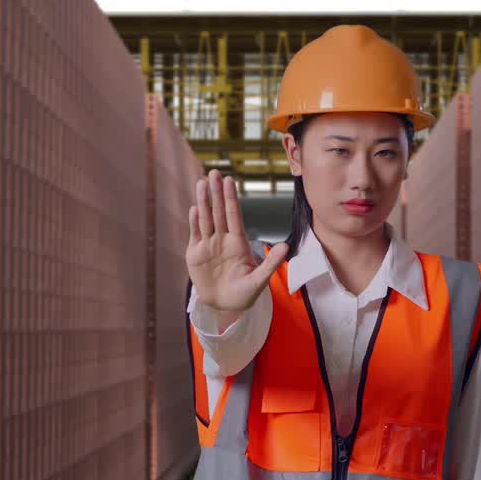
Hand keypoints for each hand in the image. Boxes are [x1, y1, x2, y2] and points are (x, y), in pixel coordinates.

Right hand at [186, 169, 288, 312]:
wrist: (223, 306)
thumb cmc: (243, 294)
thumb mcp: (259, 281)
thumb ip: (270, 263)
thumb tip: (286, 246)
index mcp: (238, 242)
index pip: (234, 215)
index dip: (231, 198)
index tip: (229, 181)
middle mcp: (222, 239)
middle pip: (219, 212)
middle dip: (216, 192)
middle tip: (213, 172)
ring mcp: (208, 245)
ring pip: (205, 219)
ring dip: (203, 201)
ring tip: (201, 183)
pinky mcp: (195, 254)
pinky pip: (195, 234)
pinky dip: (194, 222)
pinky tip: (194, 209)